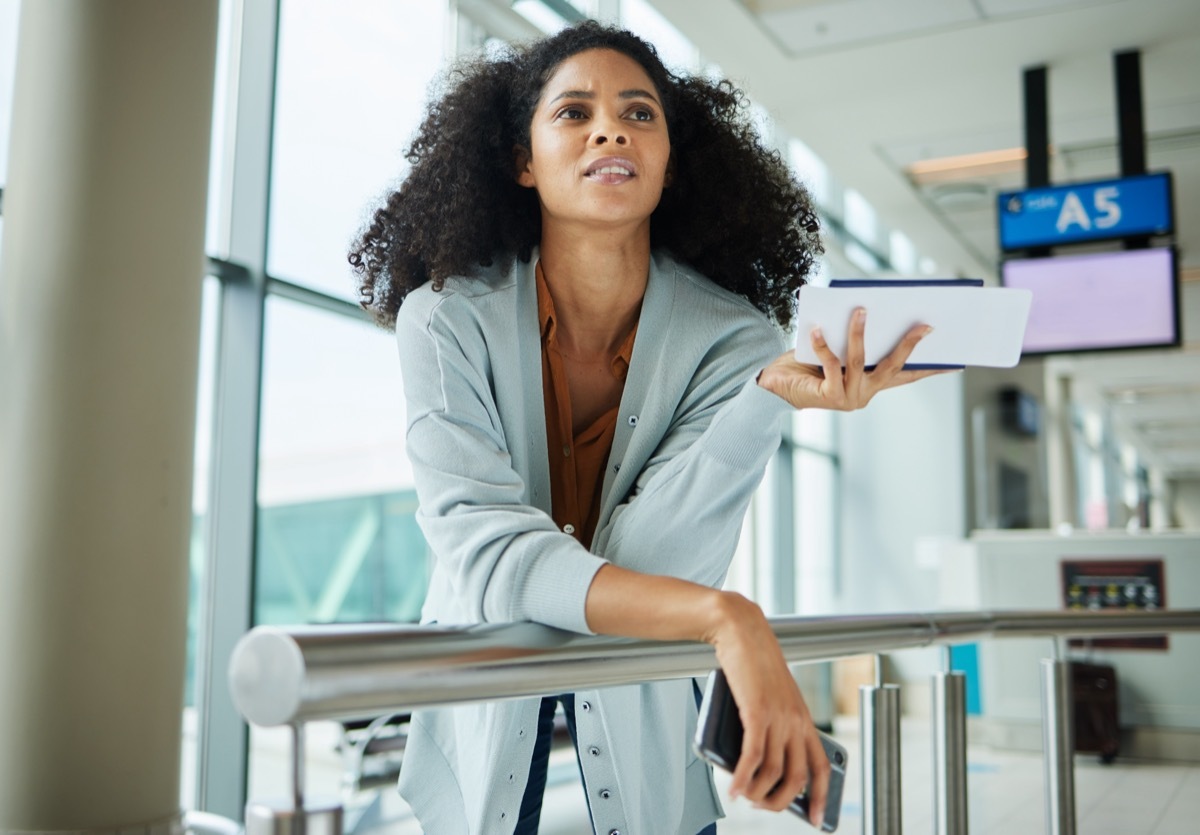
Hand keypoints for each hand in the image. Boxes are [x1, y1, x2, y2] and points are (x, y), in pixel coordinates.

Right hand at [703, 593, 830, 823]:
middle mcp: (796, 720)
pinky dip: (742, 779)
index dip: (822, 797)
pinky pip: (752, 759)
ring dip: (756, 793)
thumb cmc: (751, 661)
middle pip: (797, 778)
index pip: (821, 766)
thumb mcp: (769, 696)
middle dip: (780, 802)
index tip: (819, 819)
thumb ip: (769, 725)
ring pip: (772, 773)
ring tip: (743, 796)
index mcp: (803, 718)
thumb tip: (754, 764)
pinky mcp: (757, 713)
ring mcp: (778, 718)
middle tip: (763, 806)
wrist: (741, 630)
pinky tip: (733, 787)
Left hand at [758, 306, 952, 410]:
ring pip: (859, 361)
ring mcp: (847, 398)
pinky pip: (829, 364)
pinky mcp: (827, 396)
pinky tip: (818, 327)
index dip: (929, 369)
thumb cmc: (805, 365)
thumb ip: (854, 339)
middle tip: (925, 324)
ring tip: (861, 309)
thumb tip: (870, 310)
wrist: (773, 387)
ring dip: (859, 333)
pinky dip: (824, 344)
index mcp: (870, 385)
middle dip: (909, 345)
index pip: (905, 376)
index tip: (953, 362)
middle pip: (892, 366)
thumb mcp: (836, 349)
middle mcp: (863, 394)